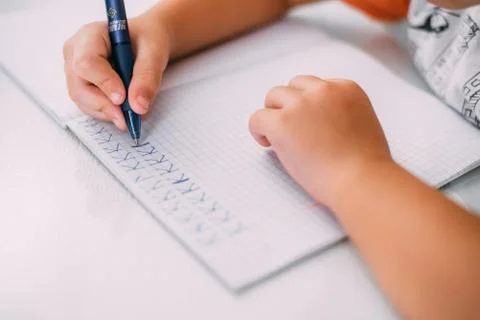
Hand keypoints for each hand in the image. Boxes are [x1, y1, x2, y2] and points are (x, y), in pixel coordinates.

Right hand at [63, 15, 169, 129]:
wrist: (145, 43)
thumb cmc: (147, 40)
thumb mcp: (154, 52)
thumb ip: (147, 77)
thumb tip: (139, 106)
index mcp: (91, 35)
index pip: (87, 62)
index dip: (104, 83)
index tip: (122, 99)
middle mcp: (76, 52)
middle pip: (79, 85)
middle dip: (103, 105)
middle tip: (126, 118)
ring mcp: (75, 70)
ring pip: (81, 98)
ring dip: (105, 111)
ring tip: (128, 116)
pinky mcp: (81, 84)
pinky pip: (87, 104)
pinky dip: (105, 112)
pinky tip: (121, 112)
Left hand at [249, 76, 392, 205]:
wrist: (360, 181)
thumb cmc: (365, 165)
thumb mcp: (362, 124)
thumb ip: (341, 113)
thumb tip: (316, 121)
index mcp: (346, 88)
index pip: (316, 85)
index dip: (307, 105)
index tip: (307, 124)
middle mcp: (323, 90)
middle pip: (292, 86)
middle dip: (288, 106)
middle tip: (289, 130)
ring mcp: (301, 105)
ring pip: (273, 96)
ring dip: (273, 114)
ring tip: (277, 138)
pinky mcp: (282, 123)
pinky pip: (258, 118)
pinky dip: (258, 130)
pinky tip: (267, 144)